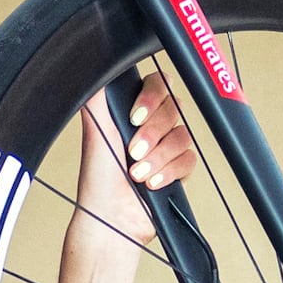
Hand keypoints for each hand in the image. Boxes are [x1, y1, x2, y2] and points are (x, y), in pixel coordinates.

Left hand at [48, 76, 200, 282]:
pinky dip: (169, 172)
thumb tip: (99, 65)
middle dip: (152, 133)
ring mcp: (166, 147)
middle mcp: (151, 126)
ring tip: (137, 175)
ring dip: (158, 157)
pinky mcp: (178, 170)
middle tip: (132, 152)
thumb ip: (99, 95)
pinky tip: (152, 183)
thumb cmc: (97, 178)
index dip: (151, 97)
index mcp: (132, 111)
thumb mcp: (94, 130)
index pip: (158, 84)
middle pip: (174, 108)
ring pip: (182, 135)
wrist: (109, 217)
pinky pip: (189, 160)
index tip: (134, 117)